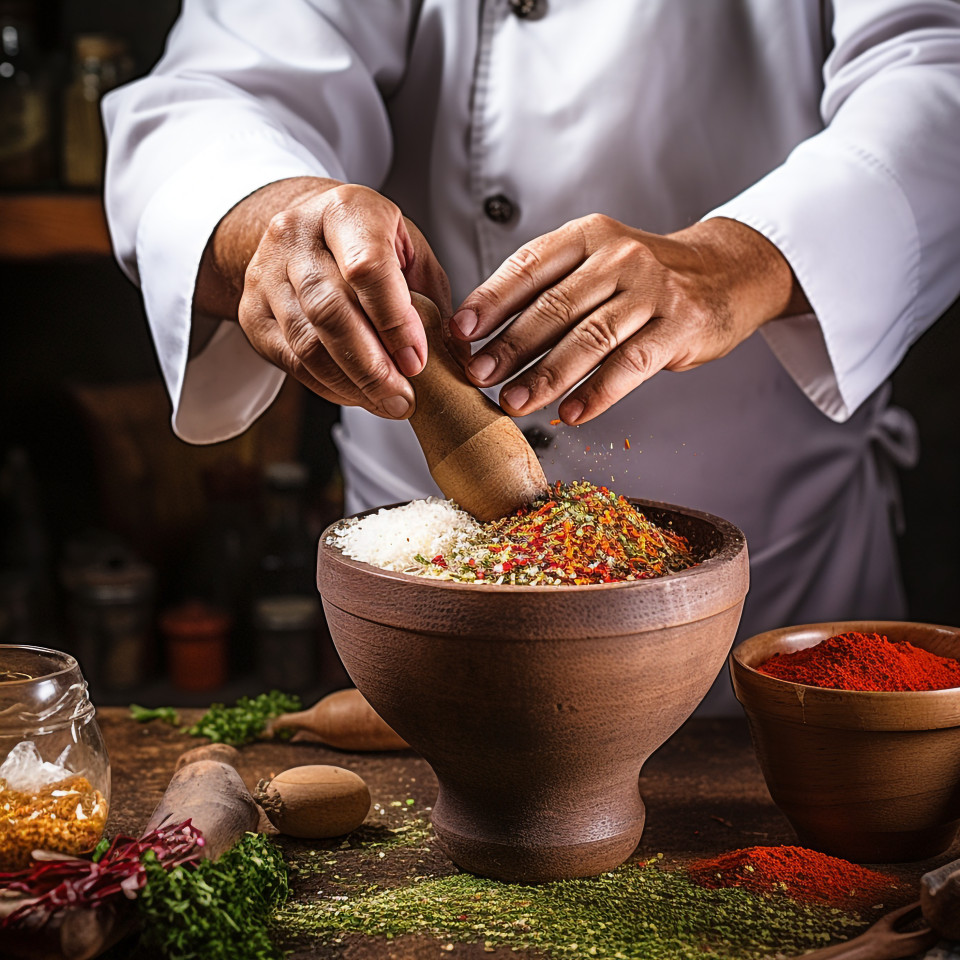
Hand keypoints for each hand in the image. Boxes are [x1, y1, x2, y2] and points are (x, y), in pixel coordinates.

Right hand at [197, 177, 449, 418]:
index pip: (367, 268)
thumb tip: (456, 354)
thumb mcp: (409, 250)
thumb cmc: (367, 242)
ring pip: (306, 342)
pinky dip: (328, 386)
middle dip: (372, 366)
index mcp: (345, 210)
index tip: (417, 361)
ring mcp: (266, 272)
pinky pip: (290, 360)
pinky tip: (357, 395)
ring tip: (386, 403)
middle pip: (330, 311)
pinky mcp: (251, 310)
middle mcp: (297, 234)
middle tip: (403, 399)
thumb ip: (430, 296)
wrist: (303, 227)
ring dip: (351, 383)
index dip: (394, 321)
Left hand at [451, 215, 806, 423]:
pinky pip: (631, 365)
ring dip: (546, 375)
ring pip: (589, 338)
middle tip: (478, 376)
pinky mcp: (680, 327)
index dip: (491, 299)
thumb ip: (550, 289)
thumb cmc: (644, 277)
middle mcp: (619, 257)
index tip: (459, 330)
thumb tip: (483, 334)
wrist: (726, 272)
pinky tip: (572, 414)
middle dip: (510, 345)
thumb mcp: (597, 261)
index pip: (529, 266)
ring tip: (514, 403)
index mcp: (588, 237)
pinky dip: (598, 393)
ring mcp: (652, 292)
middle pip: (554, 306)